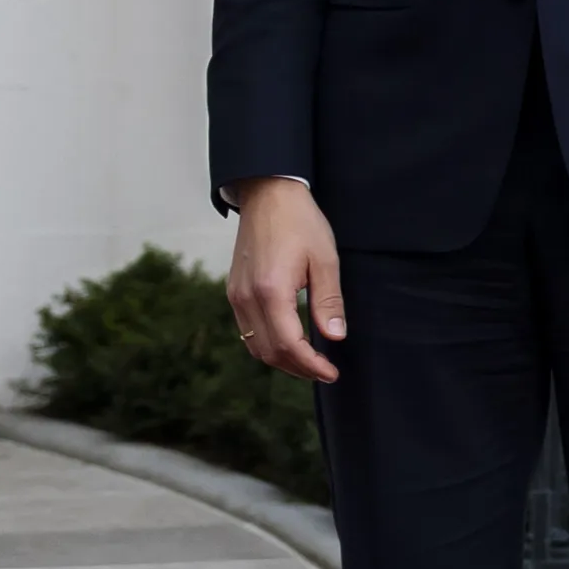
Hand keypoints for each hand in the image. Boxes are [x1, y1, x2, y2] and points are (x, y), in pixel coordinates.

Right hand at [223, 178, 344, 384]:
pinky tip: (290, 343)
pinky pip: (247, 330)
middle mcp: (246, 298)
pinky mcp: (234, 291)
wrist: (267, 195)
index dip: (310, 365)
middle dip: (297, 368)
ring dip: (281, 360)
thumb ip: (328, 300)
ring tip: (310, 363)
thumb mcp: (325, 259)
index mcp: (271, 291)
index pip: (288, 344)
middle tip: (324, 372)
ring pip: (254, 345)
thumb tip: (334, 336)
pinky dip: (268, 344)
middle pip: (268, 351)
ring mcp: (235, 295)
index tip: (331, 373)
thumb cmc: (300, 222)